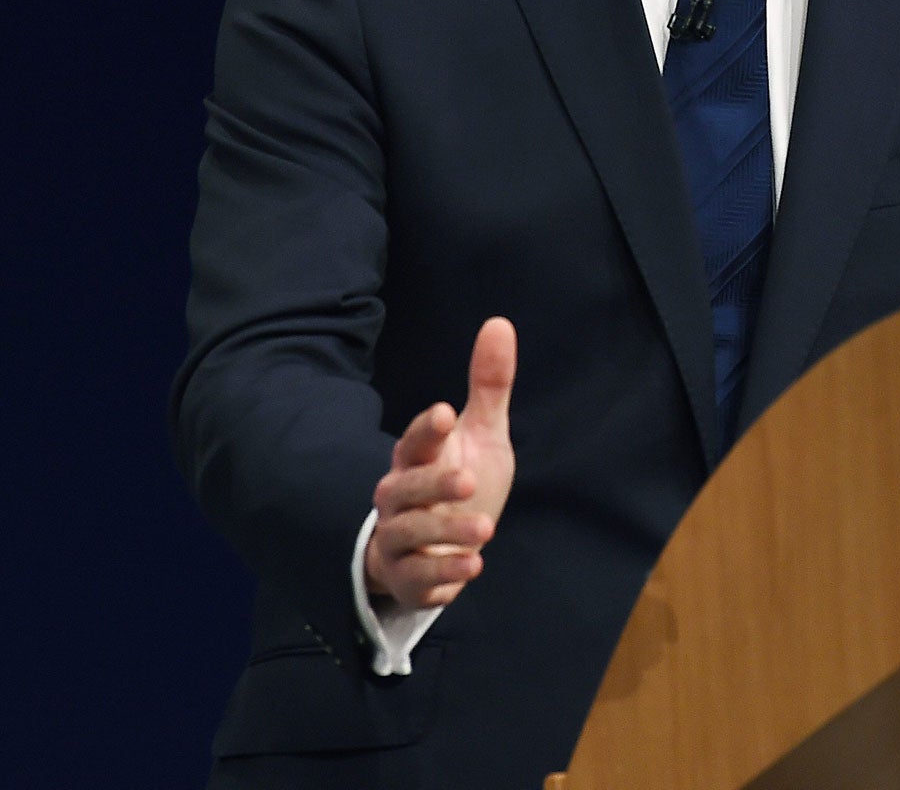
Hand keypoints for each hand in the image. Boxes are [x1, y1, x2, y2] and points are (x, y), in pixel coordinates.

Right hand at [365, 317, 516, 610]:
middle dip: (432, 486)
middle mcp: (399, 499)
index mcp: (416, 459)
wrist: (442, 544)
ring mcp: (399, 540)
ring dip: (445, 534)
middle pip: (401, 490)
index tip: (444, 412)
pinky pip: (417, 579)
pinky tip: (474, 567)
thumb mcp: (482, 432)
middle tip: (469, 480)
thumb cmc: (460, 479)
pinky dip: (443, 575)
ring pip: (407, 536)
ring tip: (486, 530)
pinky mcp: (409, 578)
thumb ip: (489, 384)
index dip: (425, 428)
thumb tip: (499, 322)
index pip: (413, 441)